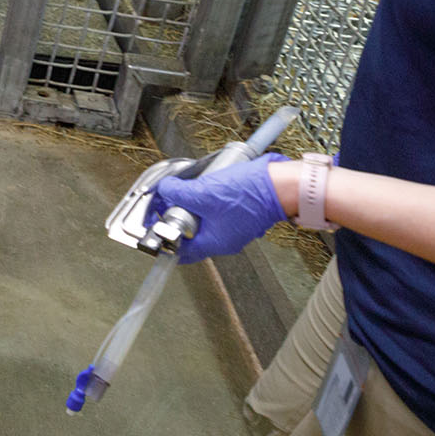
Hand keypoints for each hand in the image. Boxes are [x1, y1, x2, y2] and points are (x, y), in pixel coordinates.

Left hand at [145, 153, 287, 262]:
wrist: (283, 184)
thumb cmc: (249, 193)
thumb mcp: (203, 193)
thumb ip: (178, 194)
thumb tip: (164, 190)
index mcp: (215, 243)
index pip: (180, 251)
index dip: (162, 237)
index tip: (151, 224)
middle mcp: (225, 238)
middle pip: (189, 232)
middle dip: (174, 216)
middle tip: (165, 200)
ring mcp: (234, 225)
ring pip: (202, 219)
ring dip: (190, 205)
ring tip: (182, 189)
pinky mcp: (240, 212)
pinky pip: (216, 209)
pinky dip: (205, 199)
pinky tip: (202, 185)